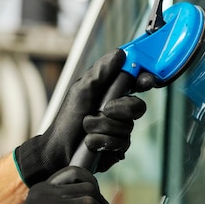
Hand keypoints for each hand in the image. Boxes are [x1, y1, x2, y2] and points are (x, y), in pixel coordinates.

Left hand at [14, 49, 147, 185]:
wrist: (59, 150)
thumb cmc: (68, 119)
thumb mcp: (82, 90)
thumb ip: (101, 72)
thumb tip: (120, 53)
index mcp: (112, 93)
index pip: (136, 84)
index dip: (145, 80)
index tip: (145, 81)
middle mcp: (119, 111)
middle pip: (138, 107)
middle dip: (119, 109)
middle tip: (104, 110)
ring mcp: (120, 130)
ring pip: (127, 127)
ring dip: (103, 127)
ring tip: (87, 129)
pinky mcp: (118, 148)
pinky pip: (121, 143)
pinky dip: (102, 142)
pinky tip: (91, 142)